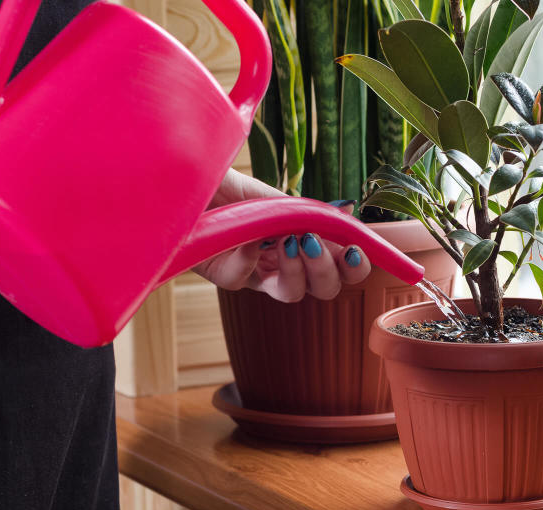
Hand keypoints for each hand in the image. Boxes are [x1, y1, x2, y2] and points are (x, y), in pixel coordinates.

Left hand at [191, 169, 371, 301]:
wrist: (186, 182)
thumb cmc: (229, 189)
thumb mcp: (273, 197)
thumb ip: (308, 211)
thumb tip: (348, 210)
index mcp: (302, 246)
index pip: (340, 269)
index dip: (354, 268)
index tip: (355, 251)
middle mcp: (282, 265)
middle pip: (324, 289)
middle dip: (328, 271)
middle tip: (315, 244)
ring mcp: (254, 274)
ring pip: (291, 293)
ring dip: (297, 270)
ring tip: (289, 242)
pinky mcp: (223, 274)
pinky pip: (242, 279)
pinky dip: (248, 258)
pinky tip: (247, 237)